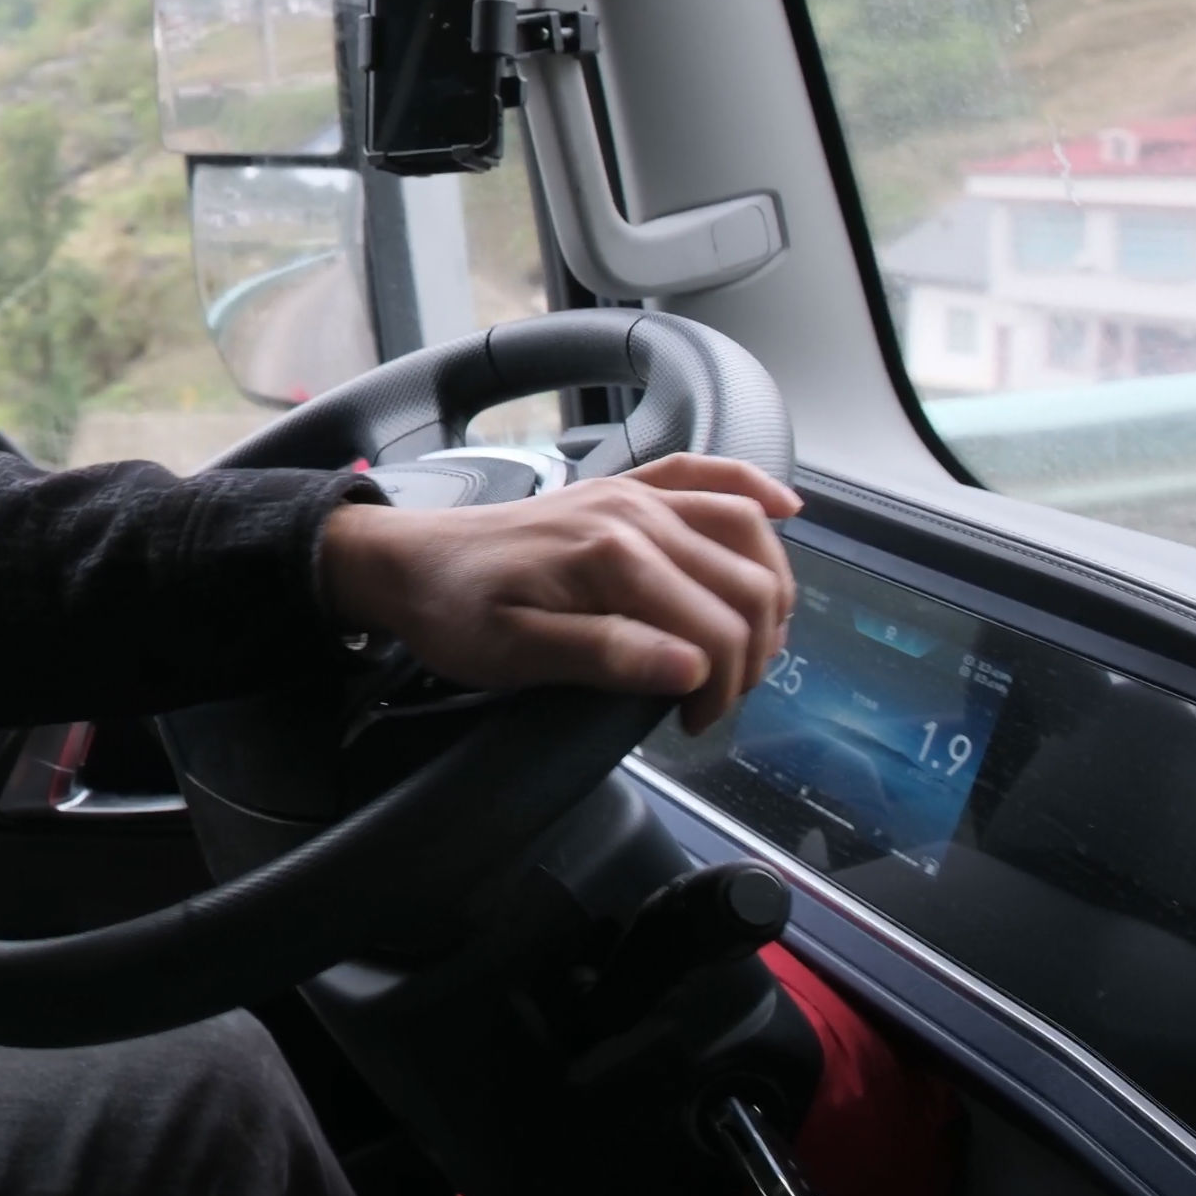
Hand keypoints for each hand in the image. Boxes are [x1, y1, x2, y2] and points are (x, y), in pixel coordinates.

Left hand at [317, 452, 800, 732]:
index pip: (715, 631)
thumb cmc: (454, 611)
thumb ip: (606, 655)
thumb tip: (691, 667)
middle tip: (716, 698)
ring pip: (745, 533)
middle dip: (751, 653)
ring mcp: (634, 494)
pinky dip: (754, 487)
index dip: (721, 690)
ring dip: (769, 589)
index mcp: (611, 556)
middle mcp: (635, 514)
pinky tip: (786, 510)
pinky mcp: (626, 488)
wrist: (409, 561)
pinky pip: (706, 473)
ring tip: (748, 645)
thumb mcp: (515, 653)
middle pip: (746, 585)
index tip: (692, 722)